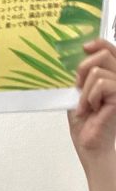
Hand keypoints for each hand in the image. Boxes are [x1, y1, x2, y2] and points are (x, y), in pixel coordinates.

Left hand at [69, 39, 115, 190]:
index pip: (111, 51)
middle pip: (105, 54)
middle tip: (79, 89)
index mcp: (112, 77)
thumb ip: (82, 78)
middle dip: (84, 69)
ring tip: (87, 107)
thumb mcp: (79, 97)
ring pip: (97, 72)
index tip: (84, 47)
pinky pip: (101, 84)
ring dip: (85, 92)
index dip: (99, 44)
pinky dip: (90, 97)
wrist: (89, 146)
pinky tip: (92, 110)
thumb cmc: (86, 126)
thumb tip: (81, 59)